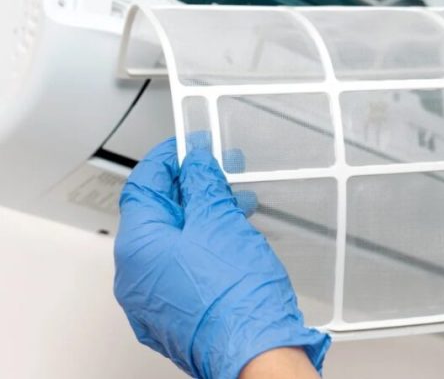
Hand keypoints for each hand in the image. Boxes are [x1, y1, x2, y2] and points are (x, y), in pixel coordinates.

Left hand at [113, 137, 329, 378]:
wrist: (254, 350)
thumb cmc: (235, 296)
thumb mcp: (220, 221)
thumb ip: (203, 184)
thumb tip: (195, 162)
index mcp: (137, 247)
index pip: (142, 186)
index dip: (167, 160)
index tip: (189, 147)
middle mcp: (135, 277)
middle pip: (157, 216)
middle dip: (191, 189)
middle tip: (218, 172)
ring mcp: (153, 301)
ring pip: (172, 245)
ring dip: (202, 219)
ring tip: (236, 205)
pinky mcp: (175, 316)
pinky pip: (182, 270)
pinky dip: (203, 248)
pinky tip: (231, 240)